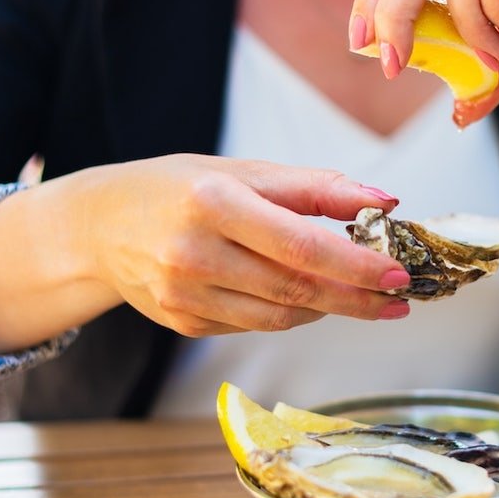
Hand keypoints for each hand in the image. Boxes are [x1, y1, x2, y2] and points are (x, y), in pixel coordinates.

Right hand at [84, 154, 411, 336]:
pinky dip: (288, 314)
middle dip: (355, 298)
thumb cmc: (180, 189)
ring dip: (327, 310)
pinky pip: (252, 325)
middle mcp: (192, 253)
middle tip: (397, 300)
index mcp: (212, 202)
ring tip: (360, 298)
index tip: (396, 274)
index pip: (299, 244)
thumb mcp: (244, 171)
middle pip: (294, 289)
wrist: (101, 225)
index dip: (354, 265)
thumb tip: (384, 200)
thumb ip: (315, 187)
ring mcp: (183, 295)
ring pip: (278, 317)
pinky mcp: (182, 323)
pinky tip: (305, 299)